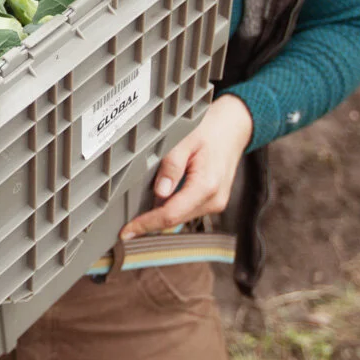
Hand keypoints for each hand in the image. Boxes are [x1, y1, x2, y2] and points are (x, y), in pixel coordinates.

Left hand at [120, 95, 253, 240]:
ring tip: (139, 214)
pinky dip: (172, 209)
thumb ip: (171, 166)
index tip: (128, 232)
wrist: (233, 127)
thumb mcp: (185, 140)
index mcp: (207, 185)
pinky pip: (187, 211)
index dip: (146, 224)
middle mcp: (214, 200)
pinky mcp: (213, 202)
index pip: (171, 214)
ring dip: (160, 216)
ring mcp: (215, 203)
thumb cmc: (210, 131)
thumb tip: (160, 192)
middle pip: (175, 220)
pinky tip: (159, 200)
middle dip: (150, 223)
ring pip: (181, 218)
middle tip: (126, 227)